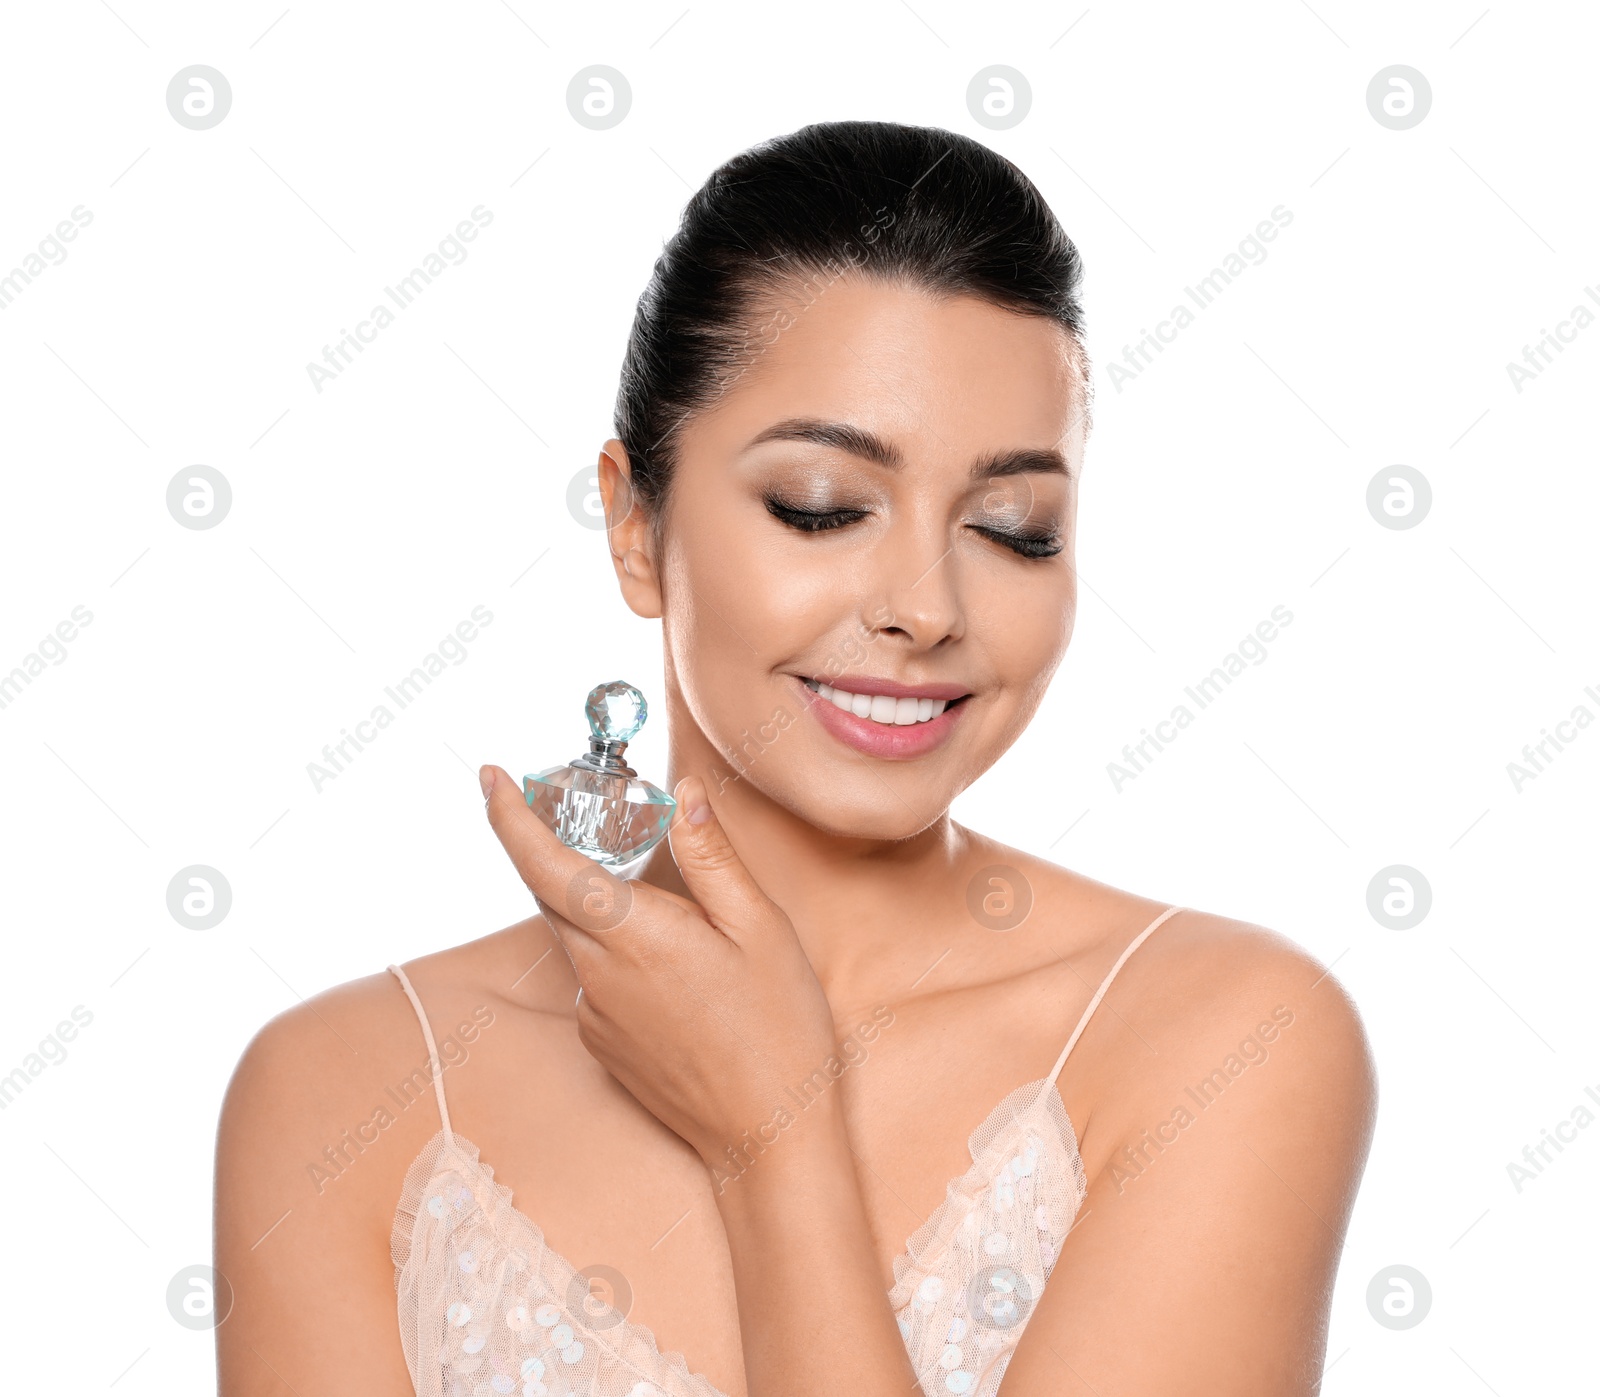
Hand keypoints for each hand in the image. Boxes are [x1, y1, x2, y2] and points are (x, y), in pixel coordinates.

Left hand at [479, 765, 840, 1171]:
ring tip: (659, 898)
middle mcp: (599, 973)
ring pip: (576, 935)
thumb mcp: (761, 929)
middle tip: (587, 809)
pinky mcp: (603, 1042)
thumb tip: (683, 793)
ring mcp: (596, 1013)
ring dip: (595, 900)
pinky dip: (618, 949)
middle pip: (552, 893)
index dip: (508, 816)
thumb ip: (712, 856)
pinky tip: (677, 966)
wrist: (767, 1138)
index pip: (544, 863)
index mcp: (634, 934)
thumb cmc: (778, 1030)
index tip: (490, 775)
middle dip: (555, 845)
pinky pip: (596, 976)